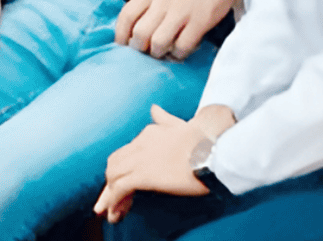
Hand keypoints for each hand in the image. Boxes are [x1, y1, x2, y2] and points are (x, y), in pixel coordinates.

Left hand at [95, 105, 210, 222]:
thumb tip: (154, 109)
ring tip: (112, 211)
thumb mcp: (179, 124)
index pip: (124, 153)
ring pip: (113, 176)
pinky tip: (117, 213)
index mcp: (147, 134)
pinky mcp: (144, 175)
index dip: (120, 169)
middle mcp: (139, 144)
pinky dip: (115, 201)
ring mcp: (140, 159)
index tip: (122, 182)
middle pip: (114, 165)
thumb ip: (164, 118)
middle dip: (111, 182)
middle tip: (112, 200)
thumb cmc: (202, 138)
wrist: (211, 145)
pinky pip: (120, 189)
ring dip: (110, 194)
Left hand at [115, 0, 240, 59]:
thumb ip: (148, 2)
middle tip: (146, 50)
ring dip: (159, 53)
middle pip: (140, 34)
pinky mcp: (200, 22)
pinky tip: (180, 49)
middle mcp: (163, 1)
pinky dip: (179, 53)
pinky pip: (183, 46)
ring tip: (163, 51)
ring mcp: (181, 12)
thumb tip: (134, 27)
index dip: (120, 35)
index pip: (126, 15)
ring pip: (158, 43)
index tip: (122, 45)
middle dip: (139, 48)